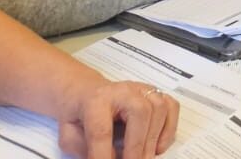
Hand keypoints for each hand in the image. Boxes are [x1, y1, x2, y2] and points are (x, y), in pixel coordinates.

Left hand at [55, 77, 178, 158]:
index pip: (102, 130)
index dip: (103, 155)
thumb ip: (85, 150)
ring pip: (159, 108)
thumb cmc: (79, 116)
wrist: (86, 92)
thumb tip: (111, 158)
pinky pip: (172, 107)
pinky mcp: (155, 93)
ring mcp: (142, 89)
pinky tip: (158, 147)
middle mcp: (123, 90)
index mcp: (96, 100)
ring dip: (154, 139)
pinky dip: (169, 128)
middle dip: (138, 145)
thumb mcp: (69, 135)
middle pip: (140, 112)